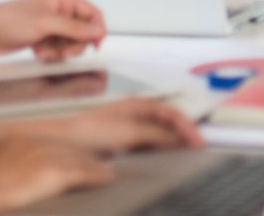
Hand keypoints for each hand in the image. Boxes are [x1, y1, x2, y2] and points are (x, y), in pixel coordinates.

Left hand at [0, 0, 105, 61]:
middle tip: (60, 49)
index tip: (96, 45)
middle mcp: (61, 10)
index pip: (92, 13)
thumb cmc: (9, 20)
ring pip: (71, 44)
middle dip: (72, 44)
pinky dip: (50, 53)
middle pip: (84, 32)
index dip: (97, 29)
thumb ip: (75, 28)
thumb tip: (98, 30)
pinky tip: (36, 49)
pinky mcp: (45, 37)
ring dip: (58, 51)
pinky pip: (58, 49)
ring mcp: (53, 24)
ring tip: (43, 48)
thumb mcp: (46, 24)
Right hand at [0, 137, 112, 210]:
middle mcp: (38, 145)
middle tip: (101, 160)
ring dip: (94, 164)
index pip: (53, 144)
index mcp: (22, 141)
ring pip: (79, 159)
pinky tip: (106, 177)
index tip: (77, 154)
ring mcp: (47, 157)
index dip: (68, 150)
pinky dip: (96, 174)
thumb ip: (8, 164)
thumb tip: (14, 174)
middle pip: (69, 149)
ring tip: (107, 170)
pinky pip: (82, 172)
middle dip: (85, 155)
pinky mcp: (54, 172)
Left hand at [37, 97, 204, 154]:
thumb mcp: (129, 133)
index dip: (189, 127)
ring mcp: (130, 127)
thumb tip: (180, 137)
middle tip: (197, 147)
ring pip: (160, 133)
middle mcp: (136, 113)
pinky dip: (160, 149)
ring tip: (184, 153)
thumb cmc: (89, 131)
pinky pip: (149, 144)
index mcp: (140, 105)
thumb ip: (157, 134)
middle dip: (184, 133)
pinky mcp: (123, 142)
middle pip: (169, 122)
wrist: (64, 143)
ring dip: (173, 142)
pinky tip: (161, 158)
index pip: (173, 113)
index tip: (199, 141)